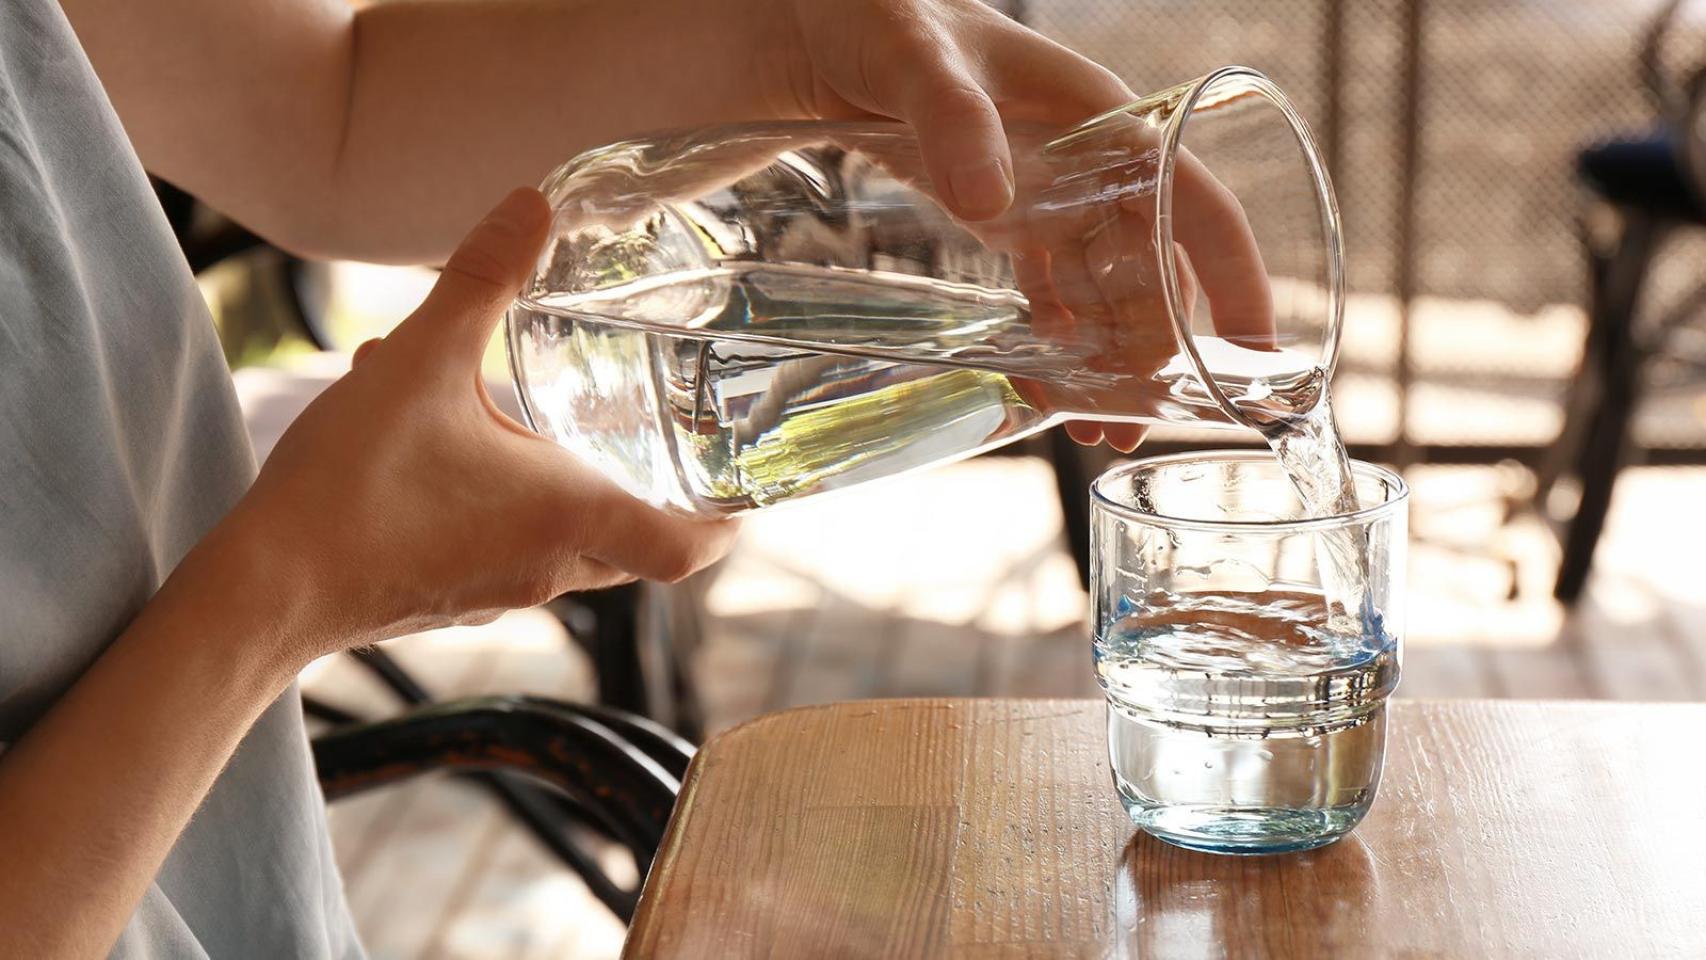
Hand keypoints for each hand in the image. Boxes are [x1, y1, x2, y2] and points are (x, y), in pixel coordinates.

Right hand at [209, 188, 735, 665]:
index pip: (686, 550)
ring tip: (536, 426)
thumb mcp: (420, 364)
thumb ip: (480, 281)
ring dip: (568, 491)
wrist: (261, 593)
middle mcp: (548, 569)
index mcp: (569, 518)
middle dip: (654, 500)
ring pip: (567, 547)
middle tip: (664, 448)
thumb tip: (531, 206)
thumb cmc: (351, 489)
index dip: (725, 528)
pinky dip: (506, 504)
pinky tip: (449, 444)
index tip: (745, 500)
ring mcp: (498, 592)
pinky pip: (505, 550)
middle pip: (635, 549)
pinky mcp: (450, 599)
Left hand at [778, 0, 1271, 451]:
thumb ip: (949, 116)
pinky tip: (1044, 392)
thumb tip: (988, 203)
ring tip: (1094, 430)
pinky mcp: (1007, 214)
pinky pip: (1049, 288)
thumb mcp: (909, 55)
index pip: (1193, 202)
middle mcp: (1092, 158)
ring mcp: (1052, 191)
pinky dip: (1054, 340)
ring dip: (1109, 358)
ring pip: (1106, 287)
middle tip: (1134, 425)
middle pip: (1153, 265)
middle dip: (1157, 349)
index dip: (1233, 277)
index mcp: (1100, 114)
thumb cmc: (874, 14)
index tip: (1254, 353)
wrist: (816, 24)